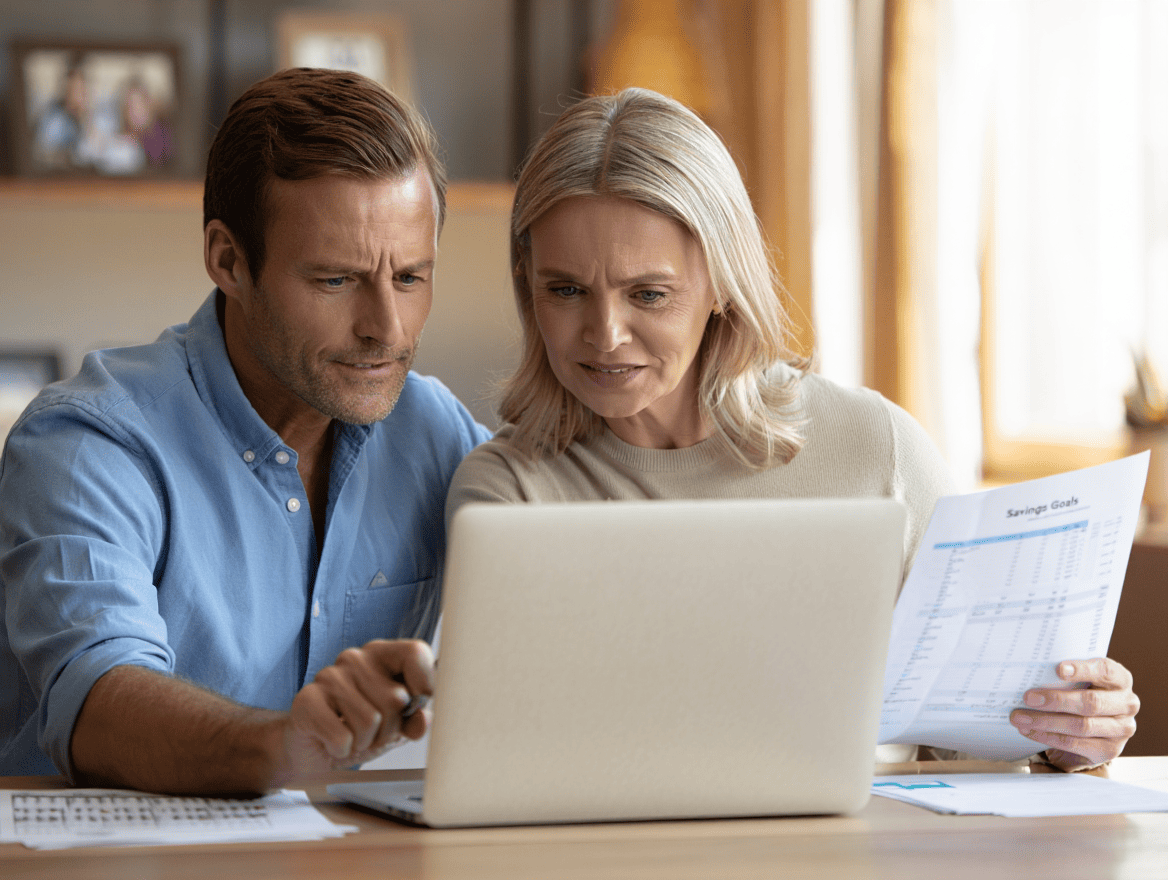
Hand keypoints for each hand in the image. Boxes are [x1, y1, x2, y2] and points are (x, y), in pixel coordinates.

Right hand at [284, 639, 434, 772]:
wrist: (311, 749)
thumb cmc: (358, 729)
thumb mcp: (396, 726)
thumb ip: (415, 720)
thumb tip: (423, 719)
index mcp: (382, 654)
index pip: (416, 652)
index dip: (425, 684)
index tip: (414, 707)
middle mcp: (356, 658)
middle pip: (396, 698)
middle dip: (389, 728)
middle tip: (372, 731)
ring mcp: (329, 675)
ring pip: (370, 721)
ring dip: (365, 741)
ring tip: (352, 736)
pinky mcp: (306, 699)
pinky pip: (343, 737)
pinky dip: (343, 750)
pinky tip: (334, 742)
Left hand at [1010, 657, 1138, 770]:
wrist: (1091, 728)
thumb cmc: (1080, 693)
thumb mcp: (1079, 681)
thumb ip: (1066, 676)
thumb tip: (1033, 671)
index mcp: (1120, 680)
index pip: (1105, 671)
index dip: (1083, 669)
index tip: (1058, 669)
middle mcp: (1126, 704)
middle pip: (1091, 703)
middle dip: (1056, 700)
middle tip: (1028, 697)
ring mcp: (1121, 729)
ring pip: (1082, 726)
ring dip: (1046, 721)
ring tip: (1020, 717)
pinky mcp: (1109, 750)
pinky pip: (1075, 743)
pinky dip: (1048, 736)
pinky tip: (1030, 731)